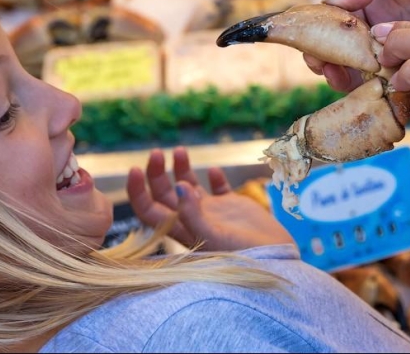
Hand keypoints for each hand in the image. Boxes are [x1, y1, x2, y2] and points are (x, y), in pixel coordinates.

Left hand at [127, 147, 294, 250]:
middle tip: (158, 152)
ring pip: (188, 187)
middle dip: (156, 173)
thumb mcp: (213, 237)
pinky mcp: (232, 206)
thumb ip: (193, 213)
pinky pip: (219, 188)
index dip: (137, 191)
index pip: (149, 210)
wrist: (276, 260)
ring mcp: (212, 212)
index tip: (133, 169)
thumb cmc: (243, 255)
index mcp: (181, 231)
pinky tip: (213, 171)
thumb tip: (178, 186)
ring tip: (180, 150)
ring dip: (181, 168)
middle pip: (164, 194)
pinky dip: (214, 177)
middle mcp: (192, 219)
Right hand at [314, 0, 409, 90]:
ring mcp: (408, 49)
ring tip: (352, 88)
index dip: (322, 37)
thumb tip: (332, 2)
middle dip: (333, 64)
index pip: (338, 21)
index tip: (313, 53)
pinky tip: (381, 97)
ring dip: (357, 81)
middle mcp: (388, 26)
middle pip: (348, 52)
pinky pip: (402, 85)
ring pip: (371, 72)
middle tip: (330, 75)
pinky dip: (387, 93)